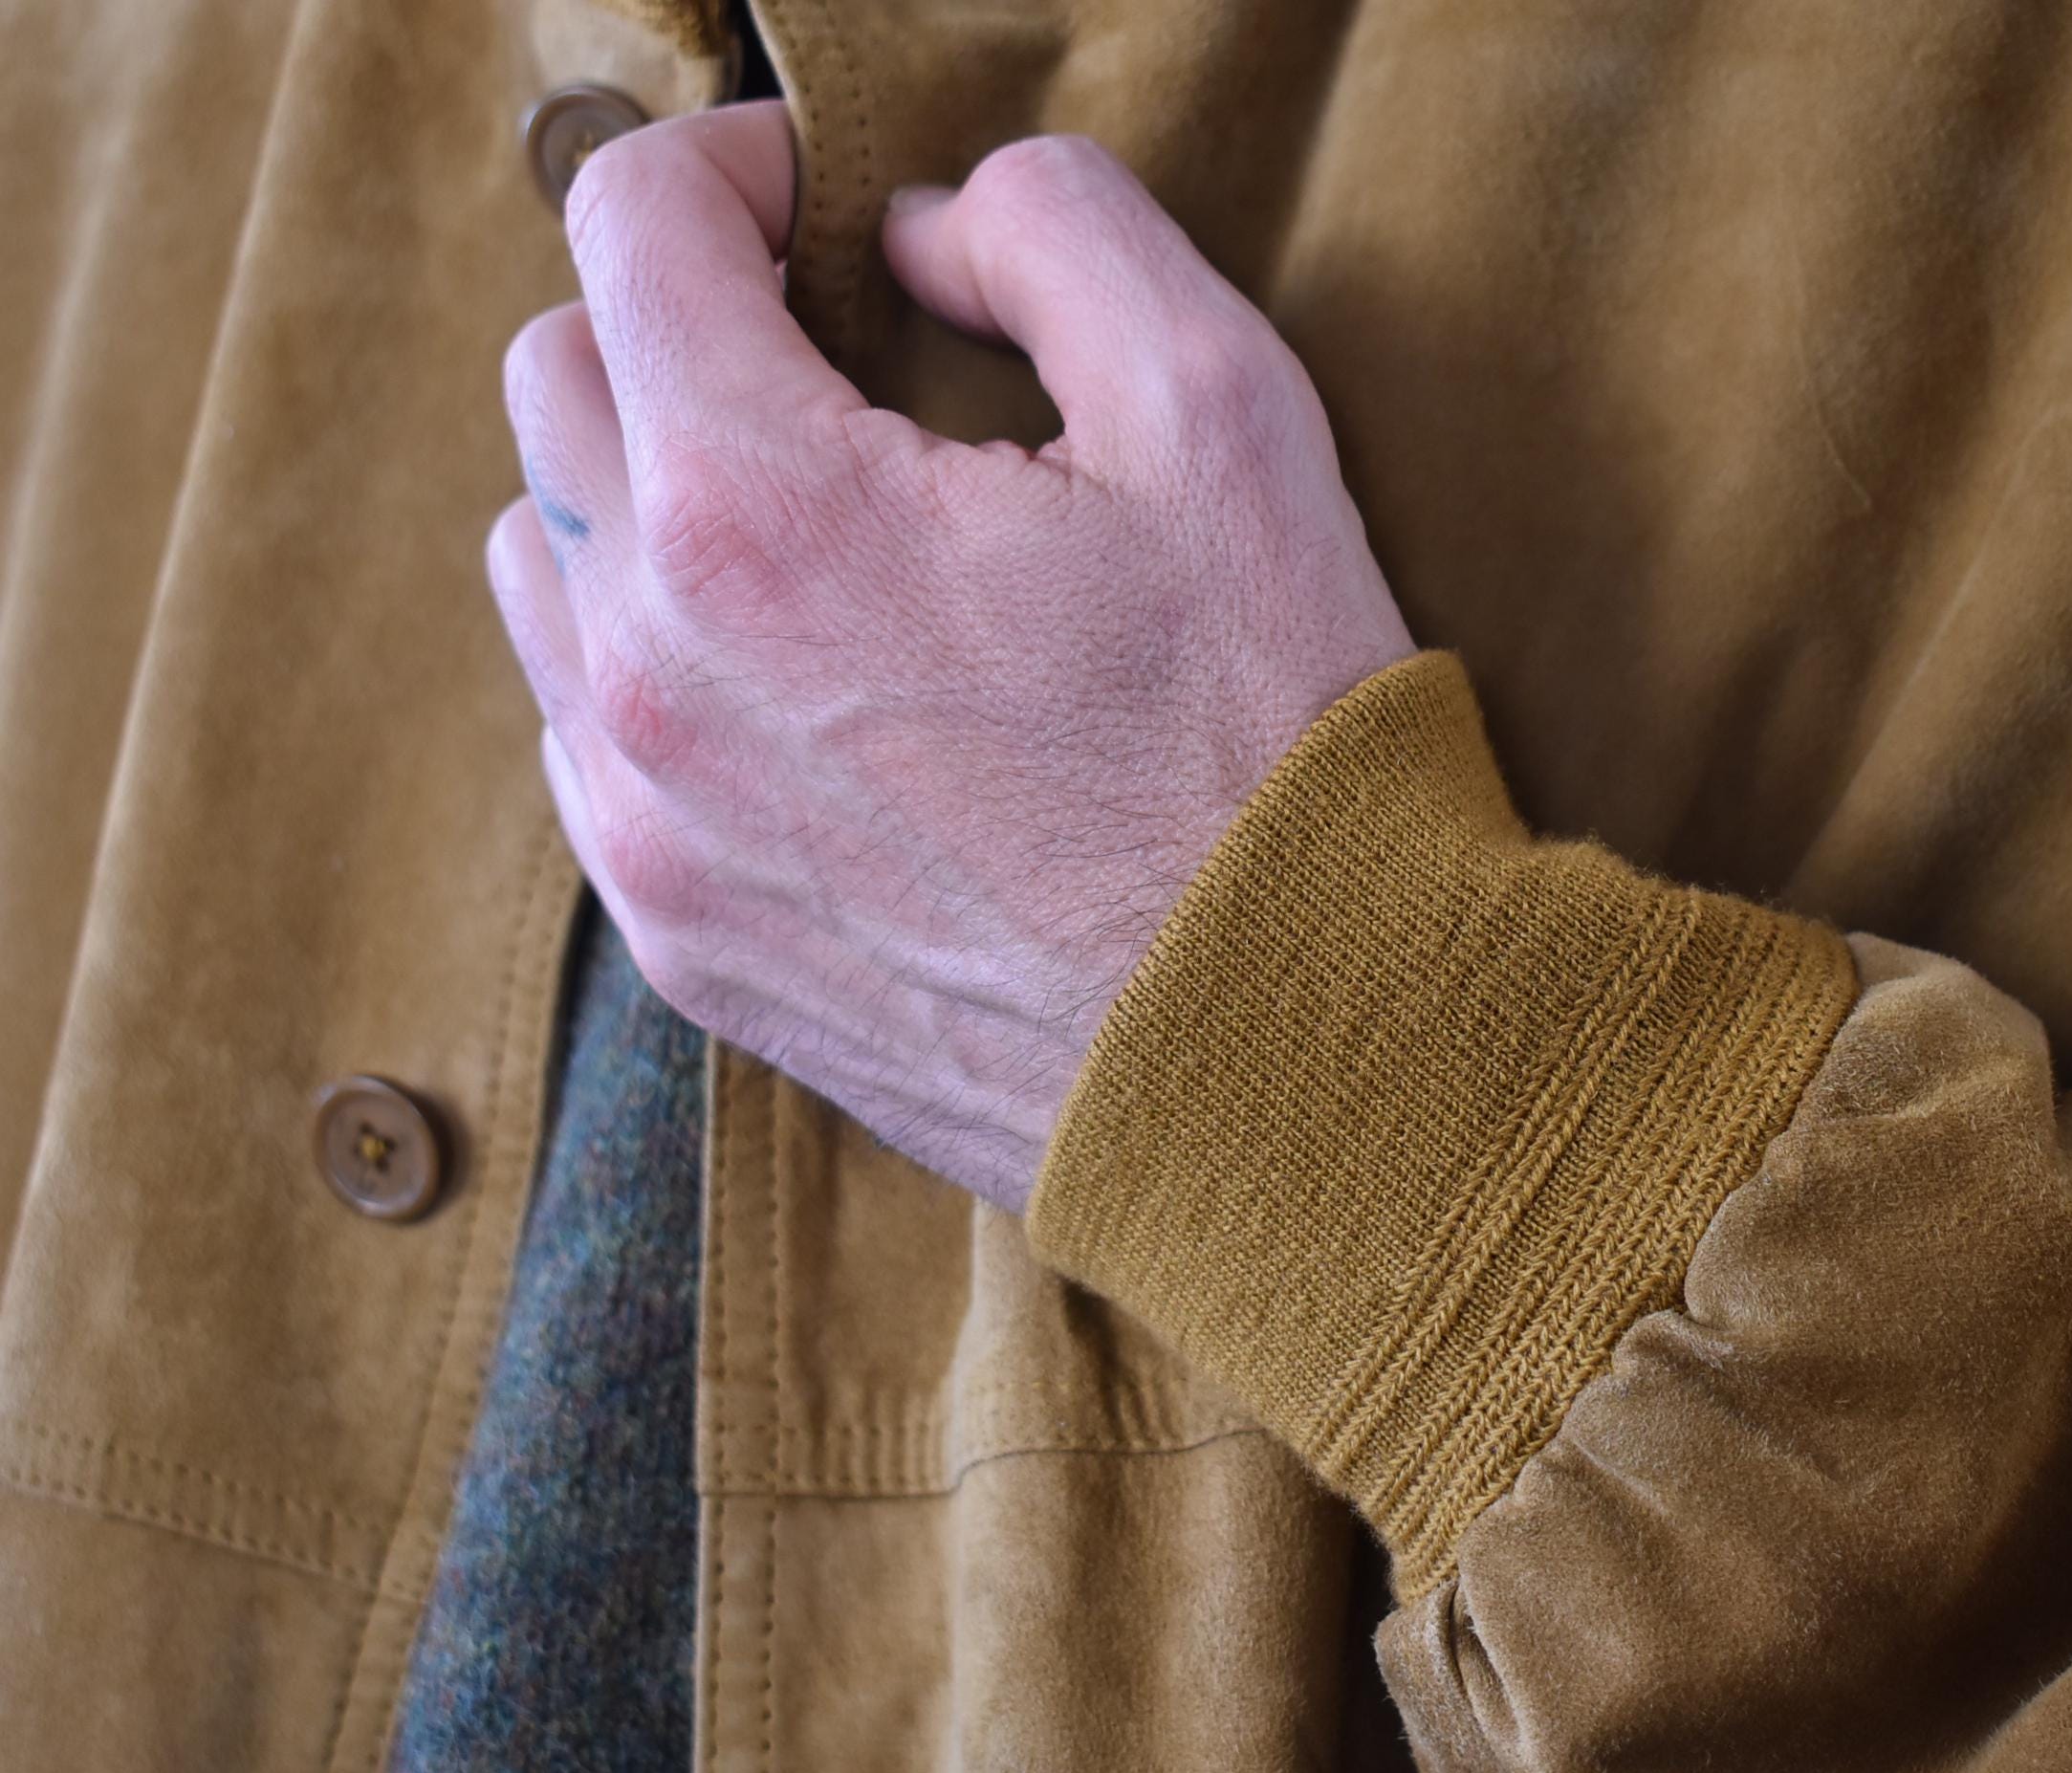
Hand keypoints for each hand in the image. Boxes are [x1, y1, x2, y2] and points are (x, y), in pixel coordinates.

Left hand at [489, 104, 1413, 1209]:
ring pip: (543, 566)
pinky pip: (587, 740)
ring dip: (642, 495)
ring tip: (814, 524)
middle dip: (678, 320)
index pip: (629, 227)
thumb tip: (919, 236)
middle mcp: (651, 665)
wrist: (1284, 1064)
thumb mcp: (1226, 414)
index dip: (726, 163)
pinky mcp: (682, 939)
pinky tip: (811, 690)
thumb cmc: (1270, 746)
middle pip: (556, 382)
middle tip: (829, 345)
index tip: (811, 196)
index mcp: (762, 509)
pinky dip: (660, 668)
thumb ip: (1055, 235)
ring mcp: (650, 821)